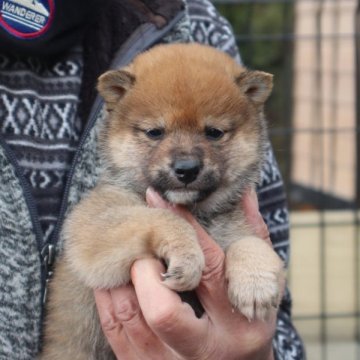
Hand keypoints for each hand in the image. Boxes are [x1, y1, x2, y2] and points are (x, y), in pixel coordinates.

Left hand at [94, 188, 279, 359]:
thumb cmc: (247, 322)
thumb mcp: (263, 285)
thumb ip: (254, 238)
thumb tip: (246, 193)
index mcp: (239, 319)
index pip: (207, 267)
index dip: (181, 228)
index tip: (155, 198)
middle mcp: (206, 347)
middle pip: (163, 308)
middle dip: (146, 269)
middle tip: (146, 253)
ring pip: (131, 318)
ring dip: (122, 279)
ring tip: (127, 258)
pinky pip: (115, 331)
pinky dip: (109, 298)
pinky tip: (113, 279)